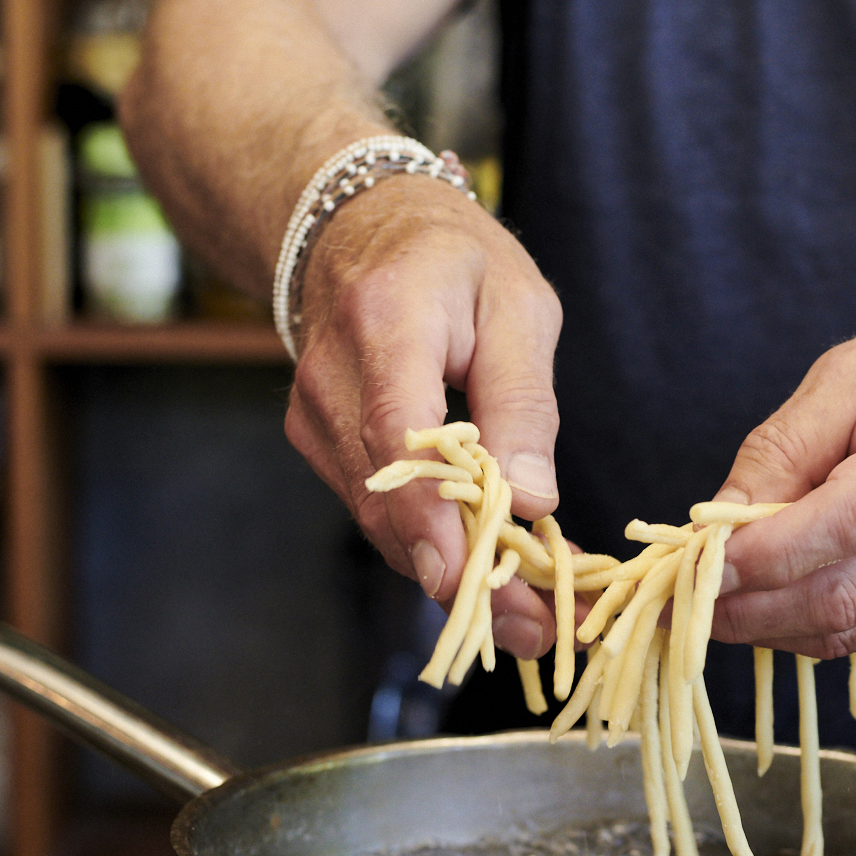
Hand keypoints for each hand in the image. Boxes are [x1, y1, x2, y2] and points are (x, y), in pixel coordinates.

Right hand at [284, 174, 562, 658]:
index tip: (478, 587)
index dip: (436, 522)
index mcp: (386, 323)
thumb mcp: (519, 306)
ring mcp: (315, 416)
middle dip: (465, 578)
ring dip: (454, 575)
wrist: (360, 224)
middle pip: (390, 502)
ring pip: (382, 520)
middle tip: (540, 631)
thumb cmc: (455, 259)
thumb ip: (523, 401)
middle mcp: (333, 379)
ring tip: (531, 620)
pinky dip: (431, 545)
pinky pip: (377, 509)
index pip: (400, 439)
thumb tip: (528, 499)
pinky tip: (487, 573)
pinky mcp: (318, 442)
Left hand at [707, 302, 855, 657]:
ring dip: (769, 627)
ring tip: (710, 604)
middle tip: (677, 603)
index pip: (847, 521)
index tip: (693, 566)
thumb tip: (717, 523)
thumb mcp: (852, 369)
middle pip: (843, 595)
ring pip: (851, 630)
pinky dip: (810, 624)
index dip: (764, 557)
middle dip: (747, 610)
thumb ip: (782, 447)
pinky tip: (775, 598)